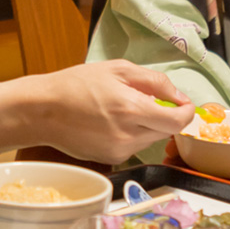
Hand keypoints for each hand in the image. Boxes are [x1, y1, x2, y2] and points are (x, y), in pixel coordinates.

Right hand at [28, 62, 195, 164]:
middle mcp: (128, 135)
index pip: (177, 121)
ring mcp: (119, 151)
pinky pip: (134, 147)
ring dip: (147, 125)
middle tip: (147, 100)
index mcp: (131, 109)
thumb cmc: (76, 84)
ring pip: (151, 139)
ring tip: (122, 109)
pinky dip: (132, 134)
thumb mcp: (117, 69)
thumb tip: (178, 96)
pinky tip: (111, 122)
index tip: (184, 104)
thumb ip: (154, 82)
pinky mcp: (111, 159)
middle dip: (164, 116)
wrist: (43, 110)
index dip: (186, 112)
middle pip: (166, 132)